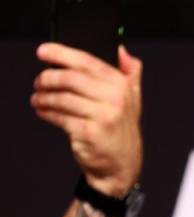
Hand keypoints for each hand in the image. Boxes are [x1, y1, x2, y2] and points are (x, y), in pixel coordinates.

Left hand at [32, 43, 143, 196]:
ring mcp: (102, 117)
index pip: (87, 62)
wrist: (122, 166)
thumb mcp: (132, 100)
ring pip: (62, 98)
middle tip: (39, 81)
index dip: (61, 53)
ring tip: (38, 98)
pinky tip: (42, 110)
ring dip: (43, 97)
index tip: (44, 52)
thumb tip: (122, 51)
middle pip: (71, 78)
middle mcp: (115, 100)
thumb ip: (130, 74)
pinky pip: (60, 116)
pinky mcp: (89, 133)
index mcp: (122, 86)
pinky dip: (46, 112)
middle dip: (48, 78)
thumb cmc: (121, 131)